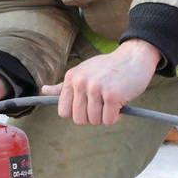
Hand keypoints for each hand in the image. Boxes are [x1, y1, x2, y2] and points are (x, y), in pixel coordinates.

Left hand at [42, 39, 160, 125]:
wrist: (134, 57)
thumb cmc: (108, 67)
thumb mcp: (84, 71)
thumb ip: (65, 85)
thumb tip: (44, 90)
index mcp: (72, 77)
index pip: (63, 111)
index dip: (77, 113)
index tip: (87, 105)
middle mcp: (81, 82)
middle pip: (79, 119)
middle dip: (92, 116)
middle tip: (102, 103)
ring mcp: (96, 88)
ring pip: (94, 121)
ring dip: (105, 116)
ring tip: (111, 100)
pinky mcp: (112, 95)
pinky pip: (109, 120)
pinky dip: (116, 116)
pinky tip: (120, 102)